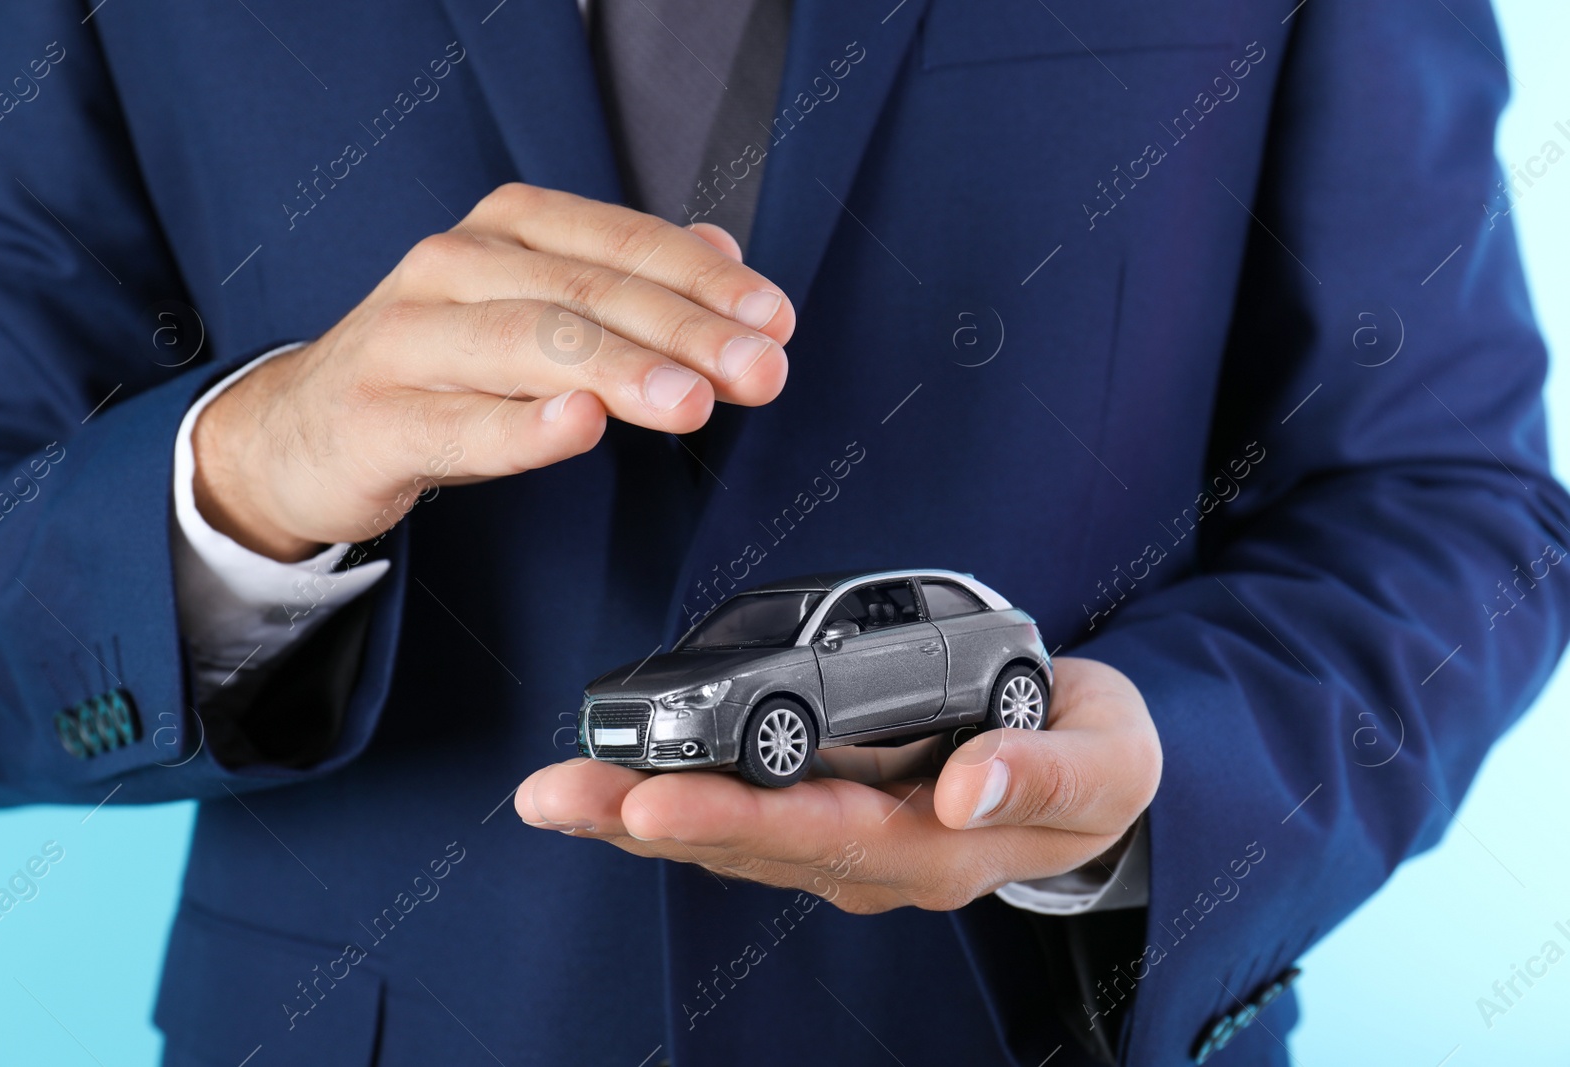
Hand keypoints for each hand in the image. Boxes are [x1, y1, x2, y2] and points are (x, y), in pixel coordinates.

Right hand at [193, 183, 793, 559]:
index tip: (773, 320)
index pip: (619, 243)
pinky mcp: (375, 418)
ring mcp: (406, 339)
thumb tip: (722, 254)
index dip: (704, 280)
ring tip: (690, 400)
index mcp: (502, 229)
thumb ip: (625, 281)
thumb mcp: (533, 307)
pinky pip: (456, 423)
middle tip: (758, 370)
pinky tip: (578, 426)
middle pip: (585, 292)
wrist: (301, 432)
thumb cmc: (439, 368)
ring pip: (527, 345)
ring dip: (619, 371)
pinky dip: (520, 426)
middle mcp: (452, 267)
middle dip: (684, 332)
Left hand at [515, 657, 1161, 912]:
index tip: (655, 803)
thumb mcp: (1106, 762)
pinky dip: (673, 786)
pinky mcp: (829, 801)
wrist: (1092, 764)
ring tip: (552, 792)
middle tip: (558, 796)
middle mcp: (875, 854)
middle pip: (749, 842)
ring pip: (730, 831)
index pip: (826, 838)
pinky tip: (610, 772)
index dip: (737, 820)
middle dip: (647, 818)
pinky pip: (742, 803)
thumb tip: (967, 787)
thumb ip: (1046, 774)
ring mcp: (846, 834)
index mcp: (940, 847)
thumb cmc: (1098, 756)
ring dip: (636, 808)